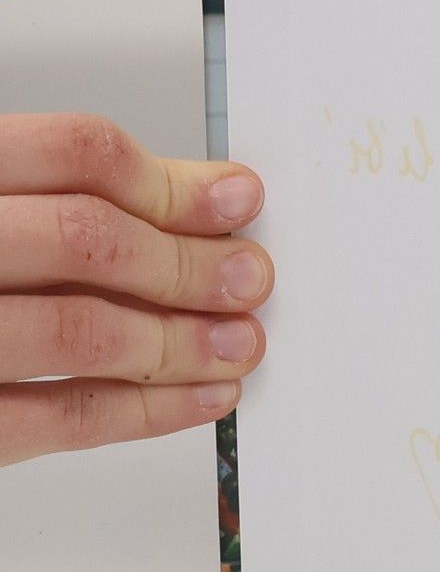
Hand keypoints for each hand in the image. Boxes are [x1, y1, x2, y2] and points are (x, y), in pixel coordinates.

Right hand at [0, 115, 272, 466]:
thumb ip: (59, 189)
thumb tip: (206, 194)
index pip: (74, 152)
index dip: (171, 179)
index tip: (238, 200)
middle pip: (87, 239)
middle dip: (187, 264)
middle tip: (250, 277)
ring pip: (80, 331)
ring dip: (179, 342)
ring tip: (239, 342)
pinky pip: (58, 419)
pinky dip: (146, 412)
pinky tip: (201, 398)